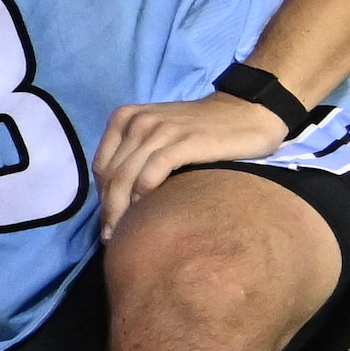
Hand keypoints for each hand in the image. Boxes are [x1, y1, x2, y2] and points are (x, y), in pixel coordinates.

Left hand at [95, 86, 286, 219]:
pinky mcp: (184, 141)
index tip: (107, 223)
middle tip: (111, 238)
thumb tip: (118, 197)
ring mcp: (160, 130)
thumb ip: (137, 154)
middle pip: (112, 175)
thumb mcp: (160, 134)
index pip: (102, 166)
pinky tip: (149, 214)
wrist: (247, 112)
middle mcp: (138, 122)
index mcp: (125, 118)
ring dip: (121, 210)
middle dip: (108, 210)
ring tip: (124, 236)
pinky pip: (152, 172)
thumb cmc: (202, 130)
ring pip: (127, 176)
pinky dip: (144, 195)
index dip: (102, 198)